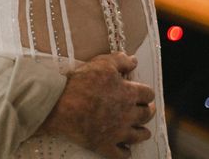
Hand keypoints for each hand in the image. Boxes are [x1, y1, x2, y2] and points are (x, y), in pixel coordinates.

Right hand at [40, 52, 155, 158]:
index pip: (148, 94)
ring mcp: (117, 132)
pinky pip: (122, 154)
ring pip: (139, 135)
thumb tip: (134, 60)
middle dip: (148, 111)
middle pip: (146, 115)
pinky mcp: (105, 145)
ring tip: (143, 131)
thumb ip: (120, 60)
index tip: (144, 94)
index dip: (147, 93)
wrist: (60, 104)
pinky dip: (126, 152)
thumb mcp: (102, 63)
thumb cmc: (81, 82)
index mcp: (128, 93)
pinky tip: (126, 149)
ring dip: (142, 133)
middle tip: (148, 110)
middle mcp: (127, 114)